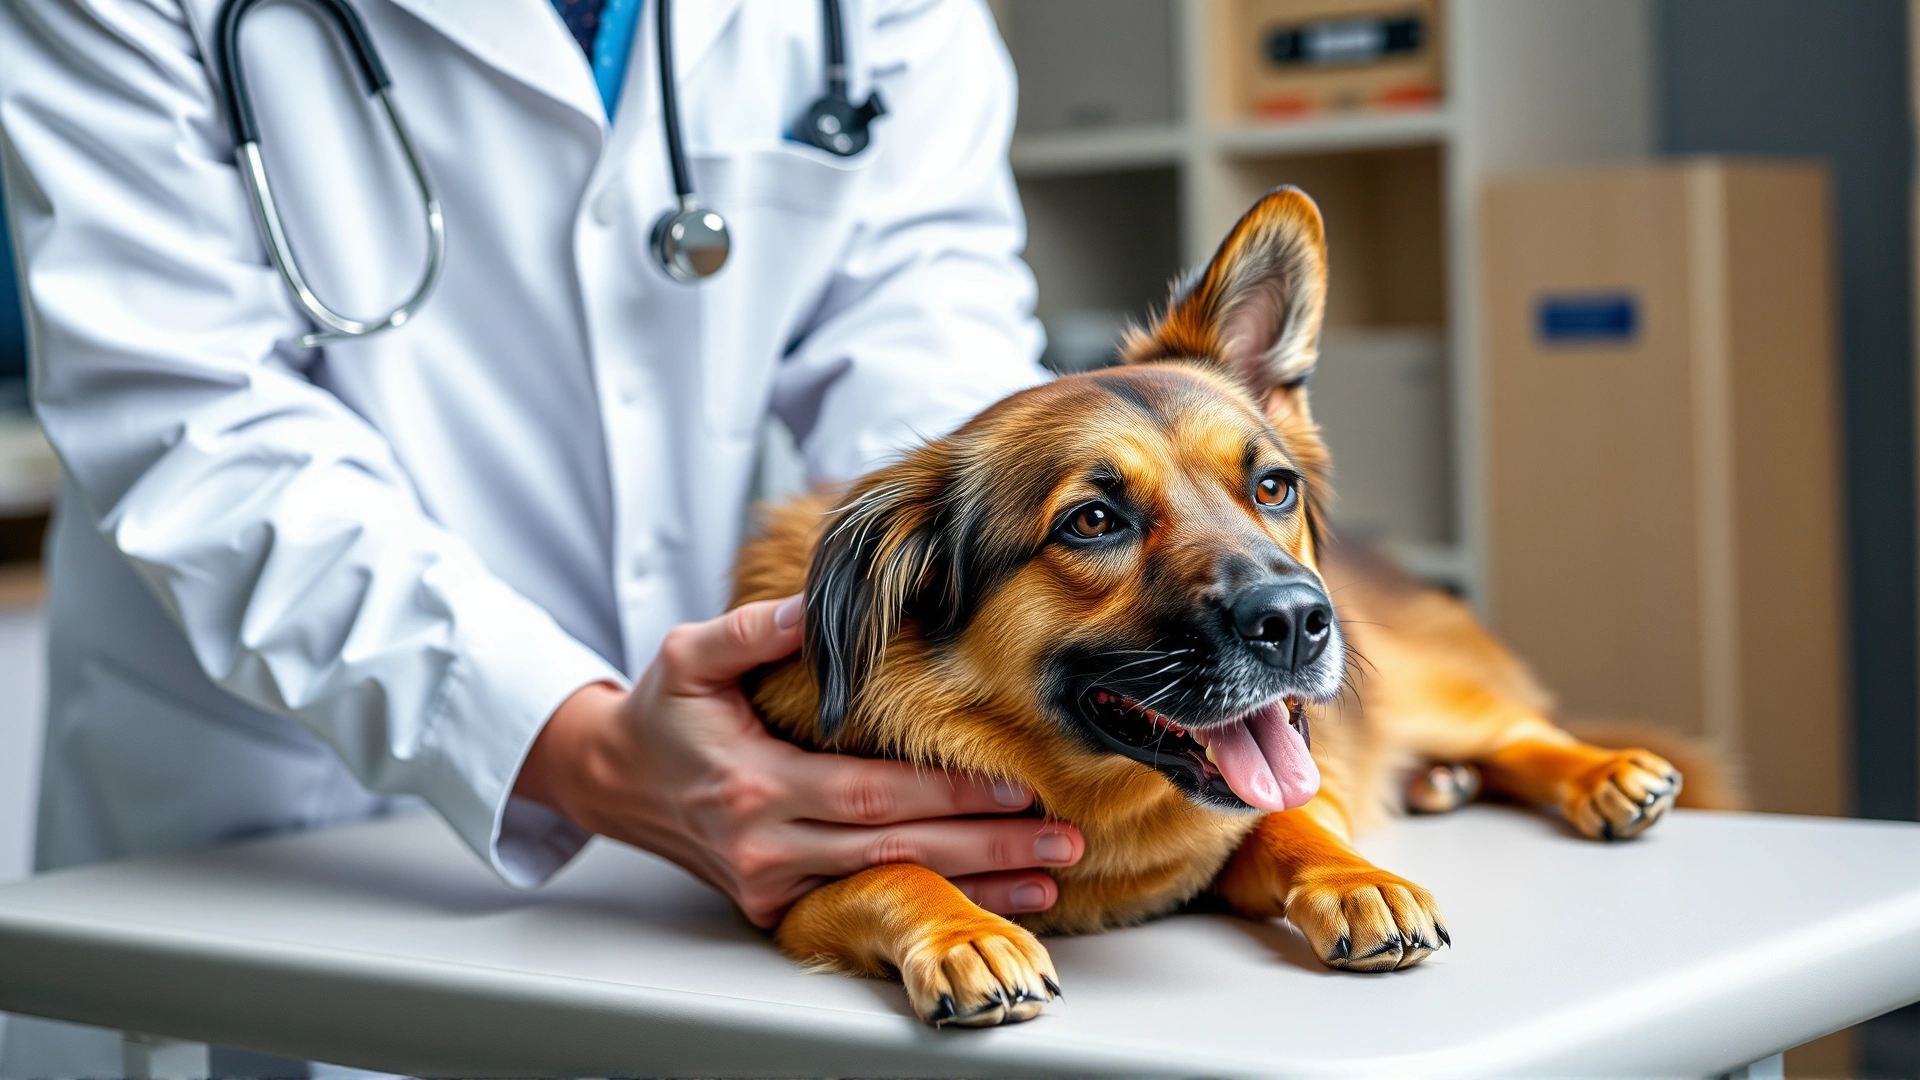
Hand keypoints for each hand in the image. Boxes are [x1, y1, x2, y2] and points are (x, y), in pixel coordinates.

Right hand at [514, 594, 1084, 927]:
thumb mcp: (691, 654)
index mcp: (752, 785)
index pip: (869, 794)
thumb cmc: (660, 712)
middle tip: (1061, 840)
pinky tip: (990, 899)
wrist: (612, 779)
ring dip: (975, 886)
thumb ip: (757, 631)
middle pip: (895, 851)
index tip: (1016, 785)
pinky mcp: (773, 903)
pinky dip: (932, 901)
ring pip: (888, 887)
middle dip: (986, 848)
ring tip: (1049, 879)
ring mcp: (769, 883)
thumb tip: (819, 606)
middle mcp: (763, 846)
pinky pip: (864, 902)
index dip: (946, 794)